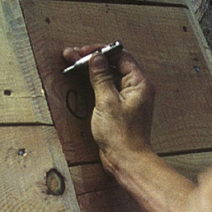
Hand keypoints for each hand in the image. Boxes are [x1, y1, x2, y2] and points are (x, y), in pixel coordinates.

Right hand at [62, 44, 155, 168]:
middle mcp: (137, 88)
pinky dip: (94, 83)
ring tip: (72, 64)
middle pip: (114, 65)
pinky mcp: (121, 108)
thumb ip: (101, 77)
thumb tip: (96, 58)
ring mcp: (129, 98)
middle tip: (72, 56)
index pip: (120, 56)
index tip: (82, 52)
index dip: (100, 51)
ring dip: (91, 70)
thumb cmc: (121, 135)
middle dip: (92, 59)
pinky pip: (107, 89)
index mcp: (139, 83)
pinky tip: (81, 79)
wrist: (126, 160)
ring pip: (109, 76)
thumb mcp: (106, 102)